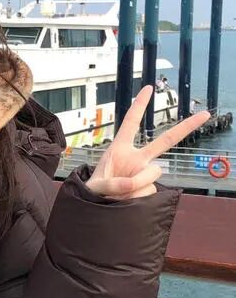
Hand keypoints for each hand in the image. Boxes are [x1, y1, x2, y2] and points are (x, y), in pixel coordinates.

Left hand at [87, 85, 209, 199]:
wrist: (98, 209)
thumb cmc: (94, 192)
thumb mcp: (96, 186)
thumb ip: (113, 184)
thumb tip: (133, 183)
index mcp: (120, 149)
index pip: (131, 123)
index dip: (139, 105)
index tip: (149, 88)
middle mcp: (137, 159)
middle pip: (165, 141)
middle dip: (185, 127)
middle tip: (204, 115)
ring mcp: (145, 173)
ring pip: (152, 175)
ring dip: (136, 185)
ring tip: (119, 194)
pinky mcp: (150, 188)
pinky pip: (150, 191)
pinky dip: (138, 197)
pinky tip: (127, 200)